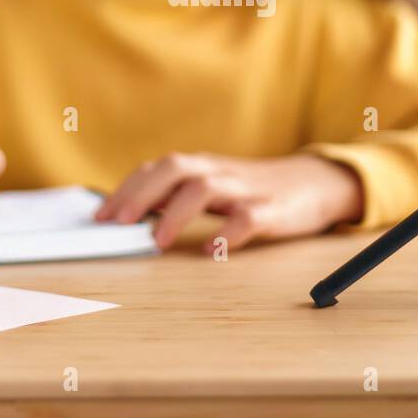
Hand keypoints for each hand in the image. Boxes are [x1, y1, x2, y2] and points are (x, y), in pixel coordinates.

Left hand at [95, 152, 364, 252]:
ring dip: (177, 212)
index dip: (127, 188)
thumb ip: (178, 195)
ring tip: (158, 240)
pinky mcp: (274, 211)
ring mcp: (247, 190)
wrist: (316, 183)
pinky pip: (249, 218)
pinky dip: (228, 233)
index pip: (157, 168)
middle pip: (175, 168)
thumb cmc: (256, 190)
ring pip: (206, 187)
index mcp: (203, 167)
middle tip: (118, 224)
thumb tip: (132, 212)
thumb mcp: (214, 186)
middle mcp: (220, 172)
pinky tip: (212, 251)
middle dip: (141, 193)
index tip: (101, 216)